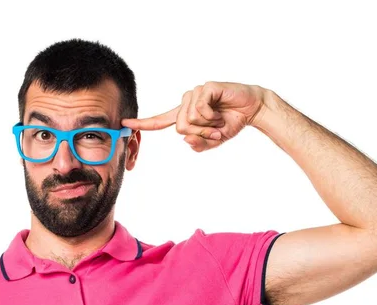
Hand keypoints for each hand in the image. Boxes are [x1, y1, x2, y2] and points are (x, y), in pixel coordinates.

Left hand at [121, 81, 266, 151]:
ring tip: (219, 120)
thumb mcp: (215, 140)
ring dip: (208, 126)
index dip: (143, 123)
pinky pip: (198, 109)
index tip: (124, 124)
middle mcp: (186, 103)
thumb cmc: (232, 122)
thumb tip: (185, 140)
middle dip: (200, 134)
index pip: (160, 121)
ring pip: (189, 120)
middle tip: (215, 130)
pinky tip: (219, 111)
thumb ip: (199, 144)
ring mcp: (195, 94)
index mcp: (185, 115)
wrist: (252, 109)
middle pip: (180, 127)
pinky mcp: (205, 88)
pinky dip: (210, 116)